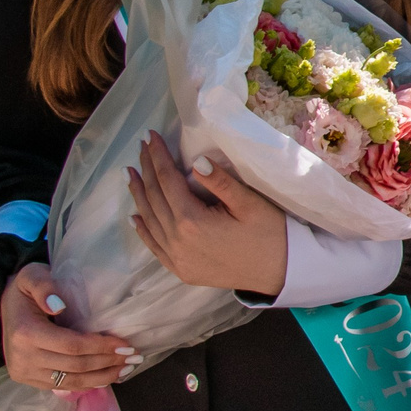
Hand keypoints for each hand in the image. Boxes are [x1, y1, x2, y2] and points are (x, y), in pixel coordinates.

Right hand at [0, 264, 135, 391]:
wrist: (2, 305)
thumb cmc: (24, 289)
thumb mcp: (32, 276)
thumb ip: (45, 286)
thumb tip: (59, 305)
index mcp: (26, 333)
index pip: (72, 346)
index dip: (101, 347)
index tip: (125, 344)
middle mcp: (23, 357)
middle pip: (75, 366)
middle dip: (107, 363)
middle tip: (133, 357)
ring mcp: (23, 372)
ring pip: (70, 381)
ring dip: (101, 378)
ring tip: (125, 369)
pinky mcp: (27, 379)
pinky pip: (60, 387)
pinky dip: (86, 384)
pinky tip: (106, 377)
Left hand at [127, 131, 287, 294]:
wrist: (280, 273)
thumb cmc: (270, 234)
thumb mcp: (250, 203)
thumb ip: (221, 182)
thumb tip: (196, 162)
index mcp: (192, 221)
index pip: (168, 180)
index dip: (158, 156)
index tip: (150, 136)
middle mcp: (177, 241)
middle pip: (155, 198)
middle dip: (146, 170)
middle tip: (141, 147)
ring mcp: (177, 258)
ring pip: (150, 220)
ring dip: (139, 195)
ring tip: (131, 174)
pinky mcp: (181, 270)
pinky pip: (155, 246)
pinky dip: (143, 229)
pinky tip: (136, 216)